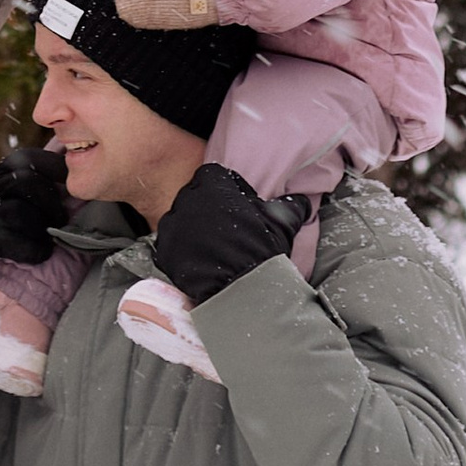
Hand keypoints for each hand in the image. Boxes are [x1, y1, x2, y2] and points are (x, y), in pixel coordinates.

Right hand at [0, 148, 69, 287]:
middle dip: (51, 201)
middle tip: (59, 220)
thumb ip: (19, 188)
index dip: (56, 168)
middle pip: (30, 181)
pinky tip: (35, 254)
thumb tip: (64, 187)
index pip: (30, 158)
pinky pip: (18, 243)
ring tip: (47, 240)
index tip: (70, 182)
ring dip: (43, 230)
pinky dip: (34, 251)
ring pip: (24, 212)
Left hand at [151, 165, 309, 305]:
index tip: (234, 206)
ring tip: (210, 248)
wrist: (241, 290)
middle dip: (206, 208)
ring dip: (191, 229)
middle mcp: (187, 198)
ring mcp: (172, 224)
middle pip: (194, 196)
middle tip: (222, 230)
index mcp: (212, 183)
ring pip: (180, 219)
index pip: (213, 176)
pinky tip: (198, 262)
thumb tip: (302, 200)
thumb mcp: (282, 222)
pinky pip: (170, 244)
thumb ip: (290, 206)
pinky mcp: (164, 249)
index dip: (224, 190)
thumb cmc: (261, 251)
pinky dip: (180, 250)